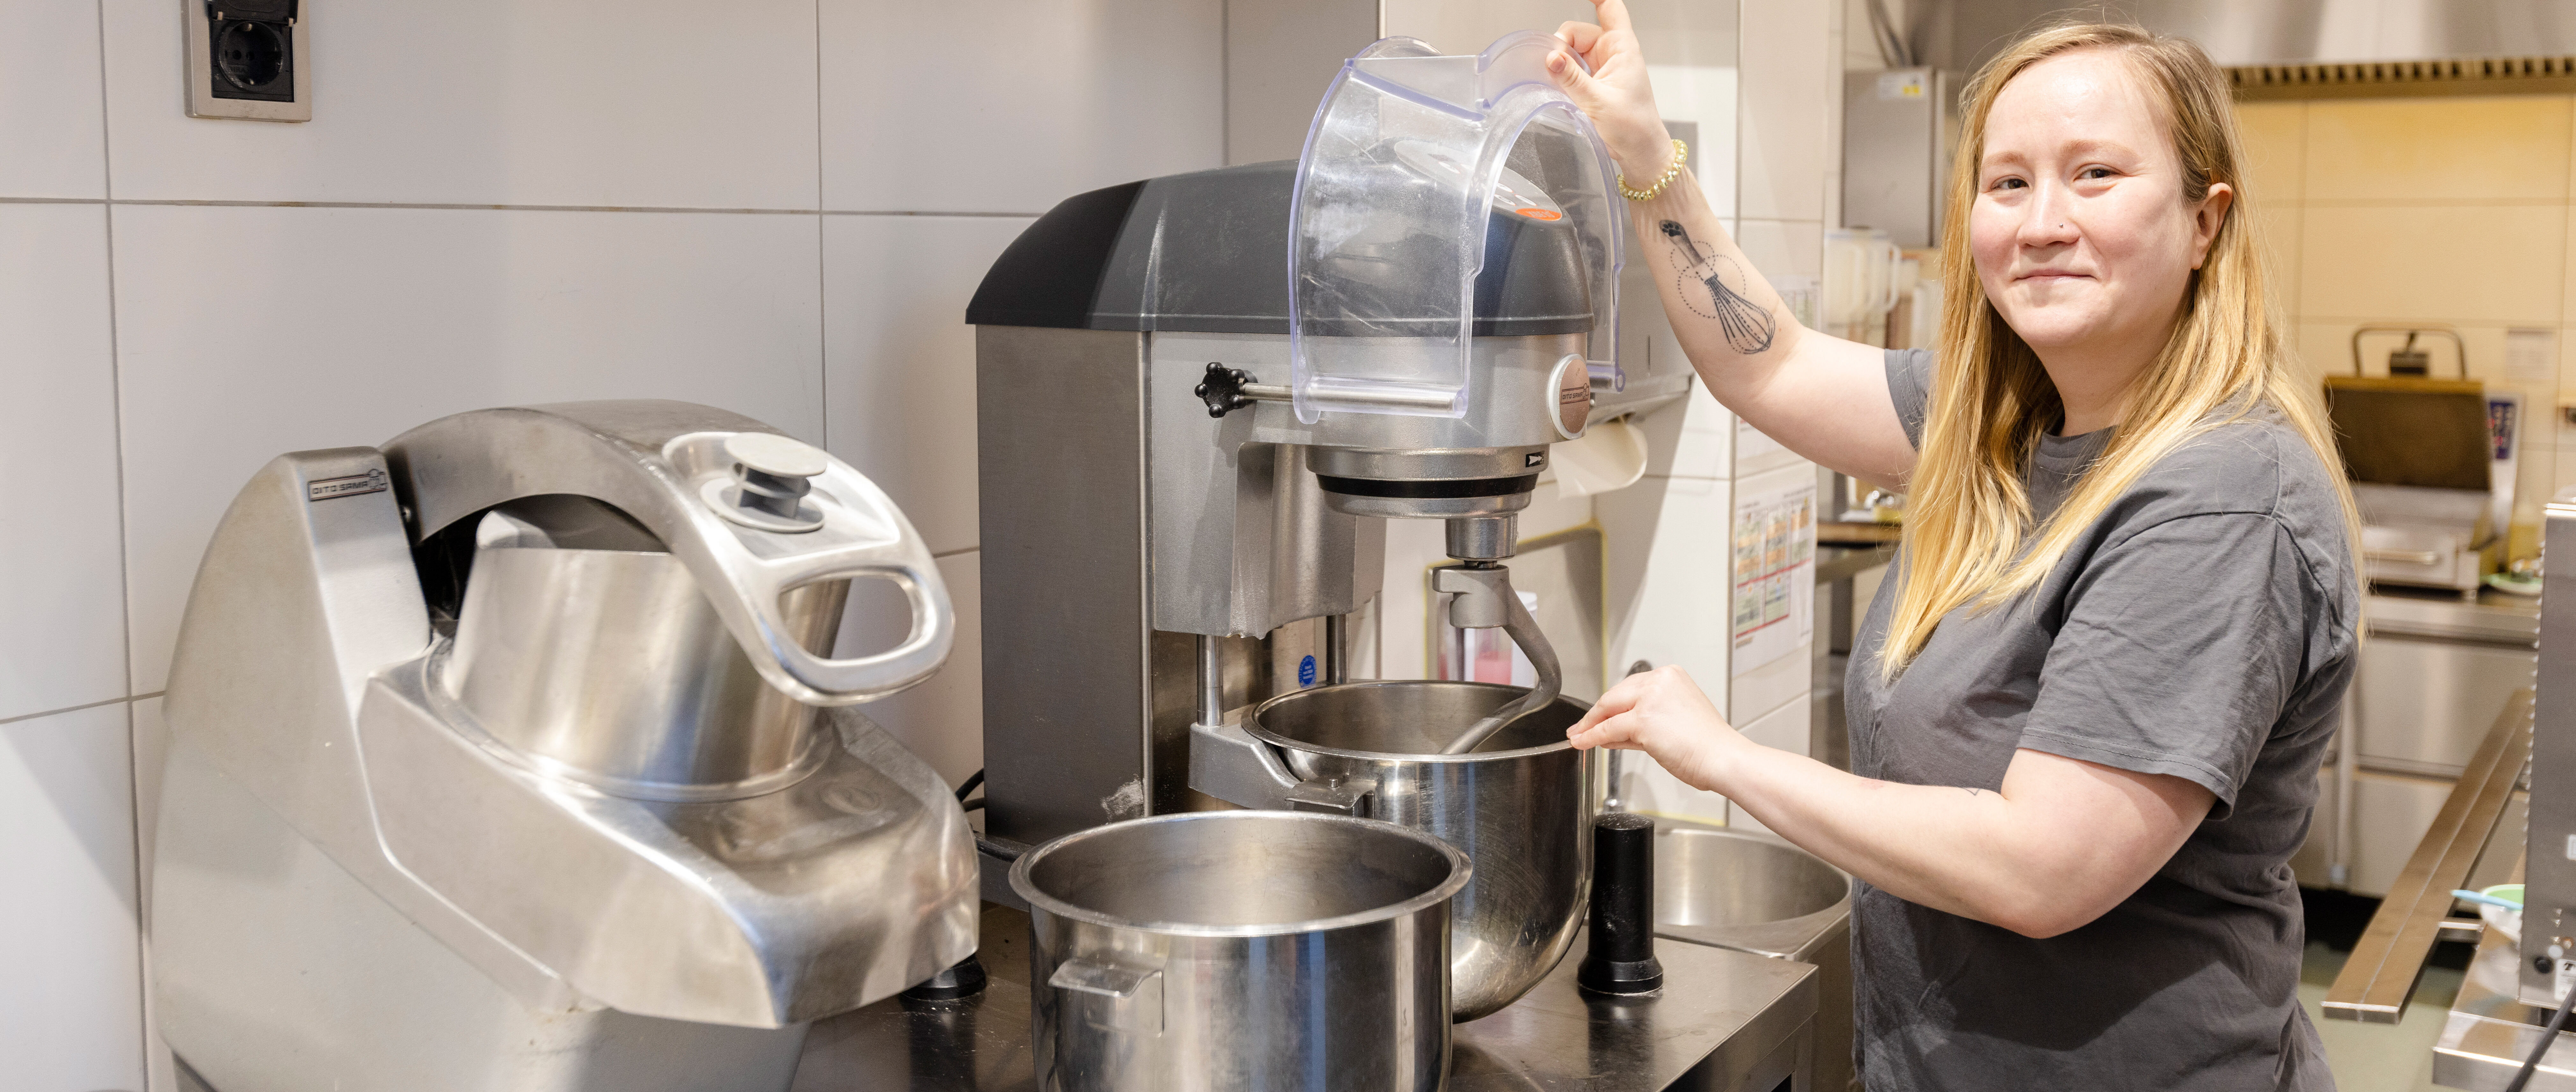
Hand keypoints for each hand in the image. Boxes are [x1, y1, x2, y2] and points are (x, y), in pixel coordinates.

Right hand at [1549, 0, 1676, 180]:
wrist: (1640, 152)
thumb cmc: (1634, 127)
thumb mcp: (1599, 101)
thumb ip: (1572, 78)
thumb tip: (1551, 58)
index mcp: (1622, 48)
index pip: (1610, 9)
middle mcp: (1612, 54)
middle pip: (1579, 32)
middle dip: (1563, 45)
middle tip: (1555, 66)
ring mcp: (1601, 68)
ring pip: (1572, 51)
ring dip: (1561, 62)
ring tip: (1559, 81)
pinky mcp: (1593, 83)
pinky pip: (1571, 69)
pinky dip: (1562, 74)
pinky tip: (1558, 85)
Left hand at [1565, 665, 1744, 790]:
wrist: (1723, 758)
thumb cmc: (1707, 745)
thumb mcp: (1674, 722)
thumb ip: (1643, 722)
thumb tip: (1613, 731)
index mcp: (1671, 676)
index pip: (1630, 689)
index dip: (1611, 705)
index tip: (1598, 716)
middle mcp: (1660, 680)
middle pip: (1616, 696)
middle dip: (1596, 714)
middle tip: (1581, 727)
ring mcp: (1651, 698)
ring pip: (1609, 711)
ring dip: (1590, 726)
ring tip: (1578, 736)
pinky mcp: (1643, 719)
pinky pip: (1608, 729)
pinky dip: (1592, 736)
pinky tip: (1583, 743)